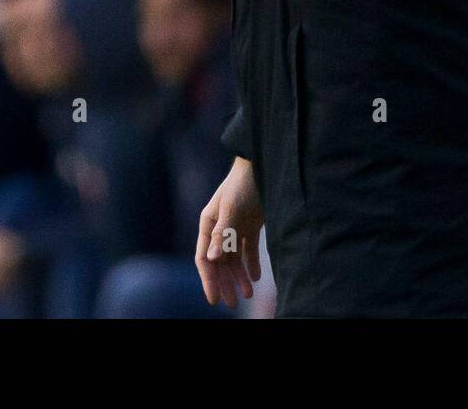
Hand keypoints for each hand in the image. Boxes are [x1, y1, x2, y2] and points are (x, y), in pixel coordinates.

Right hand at [195, 157, 263, 309]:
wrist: (264, 163)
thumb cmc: (243, 183)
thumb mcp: (232, 207)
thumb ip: (223, 233)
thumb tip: (211, 259)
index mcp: (208, 224)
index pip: (204, 258)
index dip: (208, 280)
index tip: (214, 299)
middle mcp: (219, 228)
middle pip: (219, 263)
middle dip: (225, 283)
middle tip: (233, 303)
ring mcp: (235, 227)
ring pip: (234, 259)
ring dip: (239, 277)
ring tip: (247, 294)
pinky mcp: (250, 225)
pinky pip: (248, 250)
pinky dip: (251, 264)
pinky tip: (255, 277)